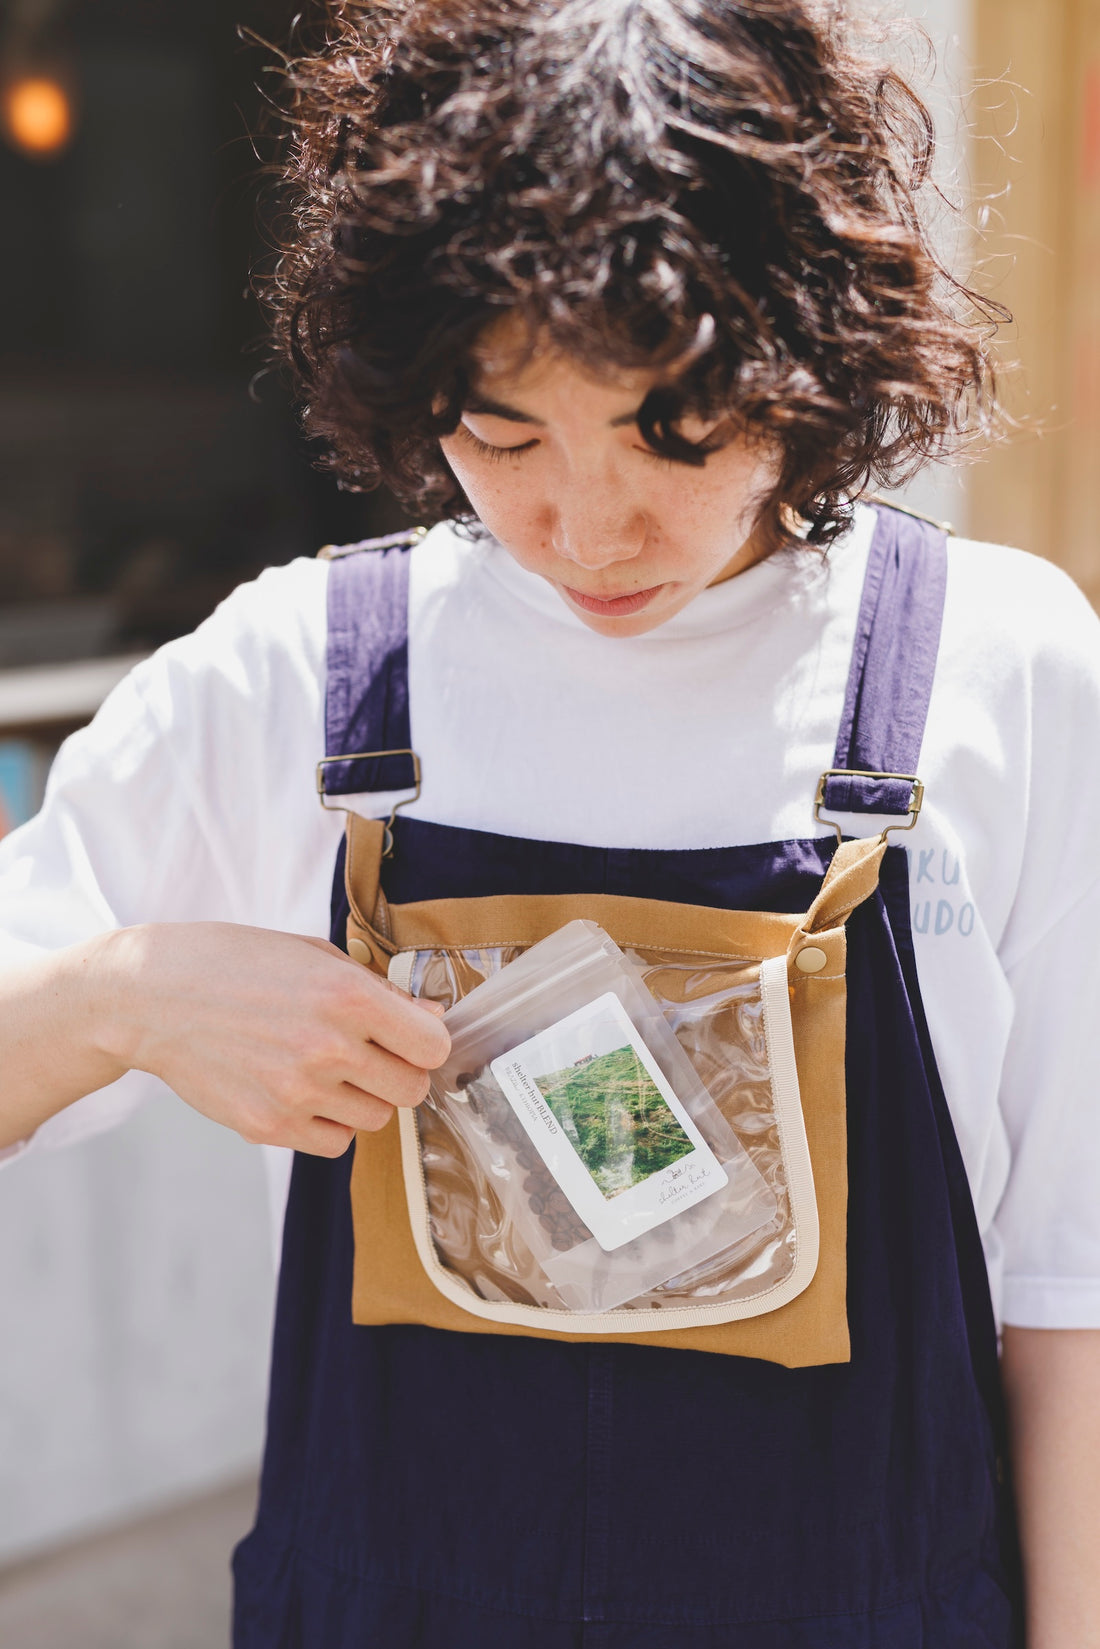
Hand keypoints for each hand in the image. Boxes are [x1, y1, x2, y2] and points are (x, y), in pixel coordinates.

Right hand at [95, 922, 449, 1156]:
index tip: (410, 1035)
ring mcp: (297, 1093)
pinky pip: (335, 1142)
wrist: (153, 997)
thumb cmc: (237, 964)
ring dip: (363, 1097)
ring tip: (323, 1065)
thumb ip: (379, 990)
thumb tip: (433, 1021)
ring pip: (376, 1119)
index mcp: (347, 998)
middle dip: (399, 1071)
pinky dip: (329, 1122)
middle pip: (411, 1090)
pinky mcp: (268, 1126)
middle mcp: (328, 1049)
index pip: (434, 1047)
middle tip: (368, 1052)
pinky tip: (301, 1089)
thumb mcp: (314, 955)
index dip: (427, 1041)